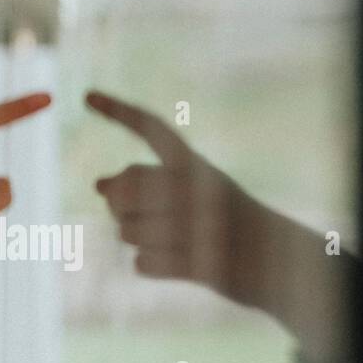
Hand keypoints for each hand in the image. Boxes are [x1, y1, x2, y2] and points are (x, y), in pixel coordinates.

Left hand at [85, 89, 276, 308]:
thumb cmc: (224, 218)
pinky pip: (142, 263)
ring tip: (172, 240)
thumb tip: (97, 184)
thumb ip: (146, 181)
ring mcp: (199, 226)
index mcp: (196, 164)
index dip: (118, 112)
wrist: (276, 258)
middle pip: (122, 191)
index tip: (86, 96)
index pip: (151, 130)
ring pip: (126, 231)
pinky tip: (178, 262)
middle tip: (137, 215)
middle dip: (118, 206)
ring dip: (138, 240)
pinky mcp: (199, 263)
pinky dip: (153, 266)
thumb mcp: (193, 188)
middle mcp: (196, 188)